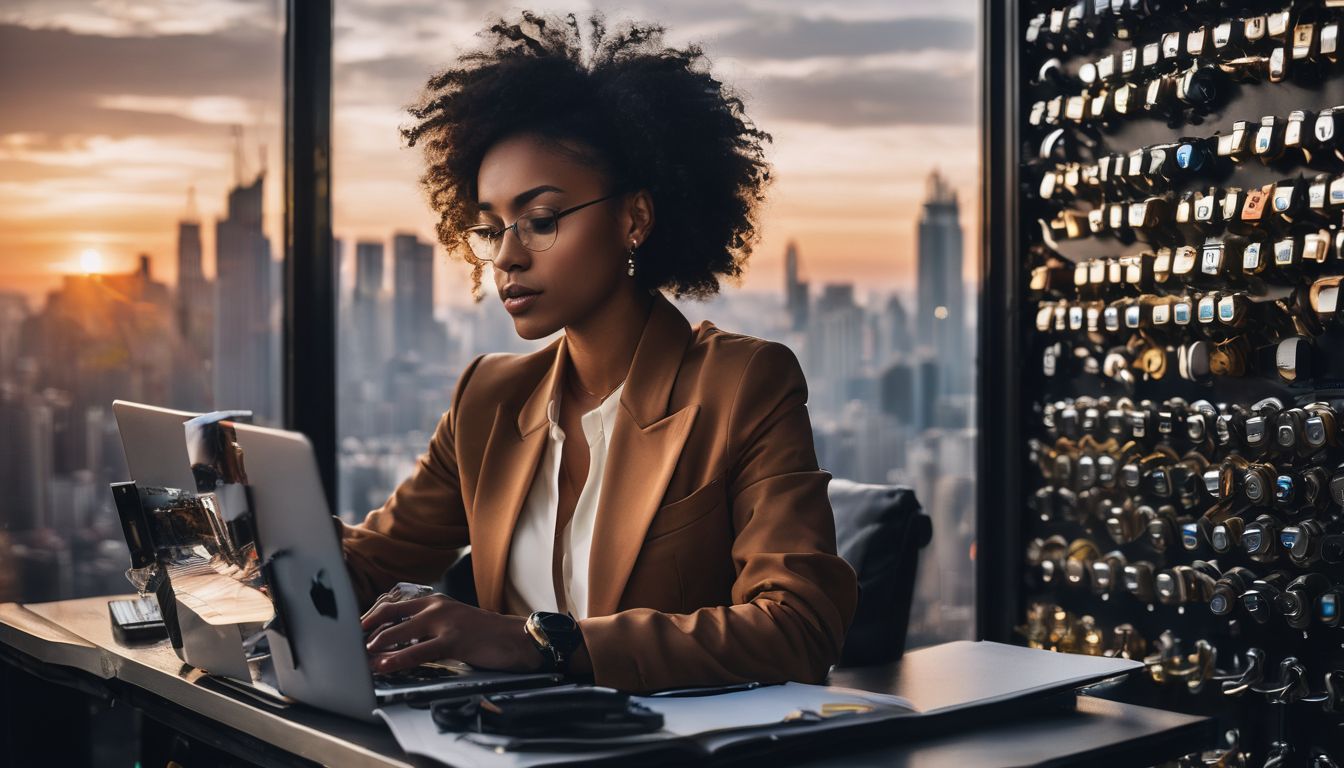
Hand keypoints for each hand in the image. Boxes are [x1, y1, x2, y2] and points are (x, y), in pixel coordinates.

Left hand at [360, 593, 541, 674]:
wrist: (518, 638)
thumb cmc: (484, 635)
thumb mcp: (452, 624)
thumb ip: (427, 628)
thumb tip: (395, 643)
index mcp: (433, 601)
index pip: (390, 604)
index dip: (367, 618)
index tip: (351, 632)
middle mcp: (435, 605)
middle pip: (387, 612)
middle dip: (363, 629)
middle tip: (346, 644)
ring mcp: (444, 621)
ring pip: (398, 631)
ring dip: (374, 646)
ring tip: (358, 659)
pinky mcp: (454, 639)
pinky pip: (419, 650)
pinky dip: (398, 659)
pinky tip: (384, 666)